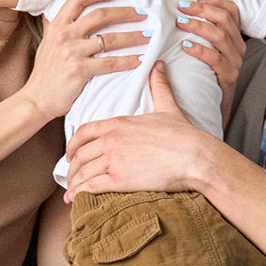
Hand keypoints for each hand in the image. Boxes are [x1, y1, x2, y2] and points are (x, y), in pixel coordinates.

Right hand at [21, 0, 146, 120]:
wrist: (36, 99)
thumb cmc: (44, 73)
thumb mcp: (46, 44)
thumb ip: (53, 28)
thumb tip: (54, 13)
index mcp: (57, 26)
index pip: (77, 0)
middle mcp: (65, 35)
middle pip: (100, 15)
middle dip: (124, 13)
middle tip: (141, 14)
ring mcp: (73, 52)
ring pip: (110, 39)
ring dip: (133, 36)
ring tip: (148, 36)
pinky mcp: (80, 70)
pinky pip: (110, 63)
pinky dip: (128, 60)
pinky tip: (140, 59)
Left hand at [64, 61, 217, 200]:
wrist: (195, 156)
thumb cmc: (183, 134)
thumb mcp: (167, 106)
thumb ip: (158, 86)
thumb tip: (158, 64)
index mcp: (117, 123)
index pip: (84, 132)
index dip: (73, 144)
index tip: (71, 153)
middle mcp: (110, 140)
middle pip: (79, 154)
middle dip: (72, 167)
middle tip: (71, 176)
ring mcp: (113, 159)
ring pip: (82, 172)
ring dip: (74, 183)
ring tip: (71, 193)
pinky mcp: (119, 179)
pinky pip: (90, 187)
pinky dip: (79, 194)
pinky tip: (75, 200)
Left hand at [176, 0, 246, 123]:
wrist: (215, 106)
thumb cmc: (207, 74)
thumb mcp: (208, 50)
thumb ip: (202, 32)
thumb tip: (181, 11)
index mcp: (235, 37)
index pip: (232, 11)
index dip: (215, 0)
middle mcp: (238, 47)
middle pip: (225, 20)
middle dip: (202, 9)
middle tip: (181, 7)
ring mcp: (235, 62)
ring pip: (221, 36)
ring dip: (198, 26)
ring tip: (180, 23)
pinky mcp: (228, 77)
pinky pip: (216, 59)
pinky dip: (200, 50)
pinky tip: (185, 46)